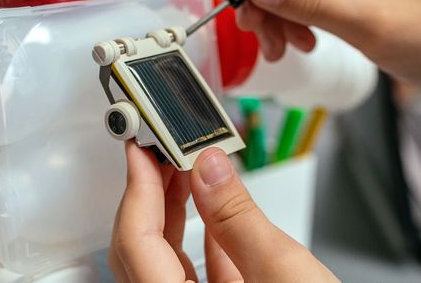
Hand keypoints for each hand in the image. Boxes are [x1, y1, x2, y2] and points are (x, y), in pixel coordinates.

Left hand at [110, 145, 337, 281]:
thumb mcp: (284, 271)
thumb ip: (238, 217)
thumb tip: (209, 168)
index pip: (137, 242)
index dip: (137, 189)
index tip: (138, 150)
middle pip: (143, 253)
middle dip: (151, 196)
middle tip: (158, 150)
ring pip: (167, 264)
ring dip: (175, 213)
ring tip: (185, 169)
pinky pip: (199, 278)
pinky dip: (204, 241)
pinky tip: (215, 212)